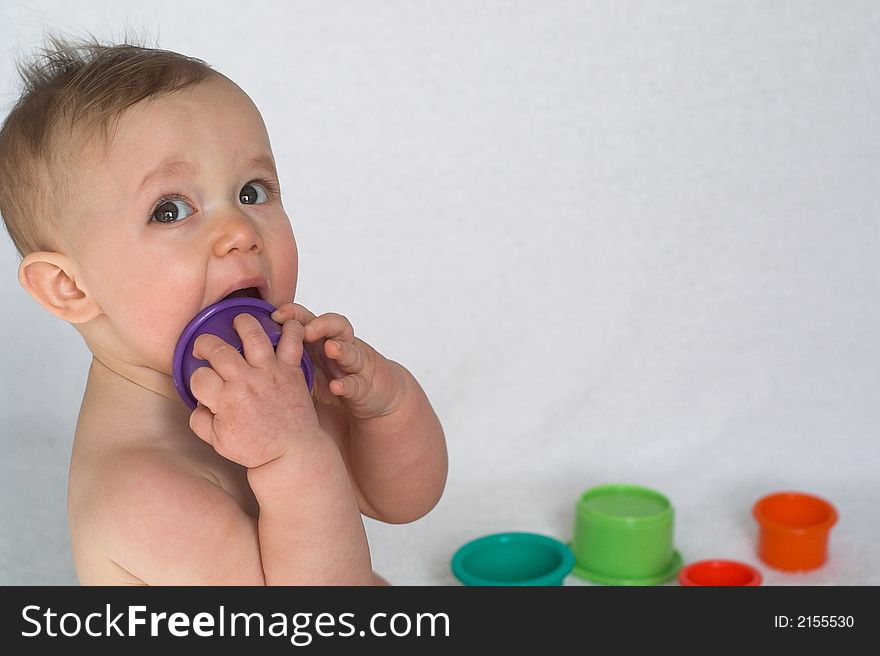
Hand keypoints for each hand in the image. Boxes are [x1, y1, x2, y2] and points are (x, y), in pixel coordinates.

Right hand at [188, 312, 320, 467]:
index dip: (197, 377)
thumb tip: (198, 402)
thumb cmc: (257, 448)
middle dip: (206, 344)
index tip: (204, 383)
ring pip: (253, 335)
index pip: (199, 377)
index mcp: (226, 402)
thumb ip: (200, 421)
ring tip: (238, 324)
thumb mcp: (218, 442)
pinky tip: (281, 322)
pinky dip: (290, 328)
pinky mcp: (291, 370)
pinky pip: (292, 341)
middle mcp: (246, 383)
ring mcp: (270, 374)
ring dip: (242, 324)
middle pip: (218, 349)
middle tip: (207, 348)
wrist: (291, 452)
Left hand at [271, 303, 403, 419]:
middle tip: (305, 329)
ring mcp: (355, 365)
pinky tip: (337, 386)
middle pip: (333, 326)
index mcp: (321, 341)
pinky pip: (357, 383)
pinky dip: (348, 384)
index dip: (295, 313)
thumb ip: (286, 359)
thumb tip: (247, 358)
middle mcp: (339, 346)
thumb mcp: (309, 367)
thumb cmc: (336, 376)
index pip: (308, 319)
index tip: (276, 314)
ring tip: (330, 348)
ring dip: (340, 349)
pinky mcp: (366, 385)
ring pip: (350, 350)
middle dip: (319, 324)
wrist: (374, 393)